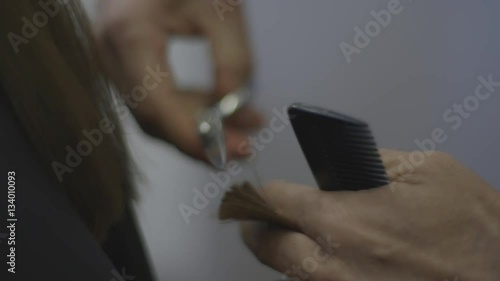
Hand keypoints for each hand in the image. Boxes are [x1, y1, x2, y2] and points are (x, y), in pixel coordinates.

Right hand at [94, 0, 261, 161]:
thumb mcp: (223, 7)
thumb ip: (234, 60)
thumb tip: (233, 106)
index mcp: (131, 32)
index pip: (157, 107)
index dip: (194, 138)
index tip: (230, 152)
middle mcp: (111, 51)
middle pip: (155, 118)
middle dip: (203, 138)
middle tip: (245, 145)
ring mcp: (113, 58)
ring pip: (155, 113)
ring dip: (200, 125)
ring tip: (245, 122)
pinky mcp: (124, 62)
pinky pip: (154, 98)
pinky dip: (188, 108)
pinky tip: (219, 106)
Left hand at [242, 150, 499, 280]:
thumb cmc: (476, 234)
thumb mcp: (428, 171)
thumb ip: (373, 162)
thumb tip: (343, 167)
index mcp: (343, 220)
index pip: (276, 200)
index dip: (271, 192)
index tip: (272, 192)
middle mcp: (331, 265)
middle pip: (265, 246)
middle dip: (262, 229)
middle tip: (264, 221)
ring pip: (288, 274)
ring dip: (289, 255)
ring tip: (303, 240)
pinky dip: (317, 276)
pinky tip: (337, 263)